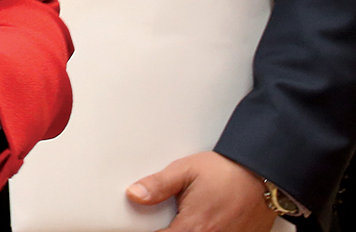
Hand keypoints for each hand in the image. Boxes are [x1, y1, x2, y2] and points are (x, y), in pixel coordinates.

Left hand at [129, 152, 280, 231]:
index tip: (147, 226)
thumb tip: (135, 194)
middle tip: (169, 220)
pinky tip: (207, 222)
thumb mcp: (185, 171)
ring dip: (190, 230)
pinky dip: (208, 231)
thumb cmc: (226, 171)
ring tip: (190, 219)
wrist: (261, 174)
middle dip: (171, 230)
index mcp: (194, 225)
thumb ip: (158, 185)